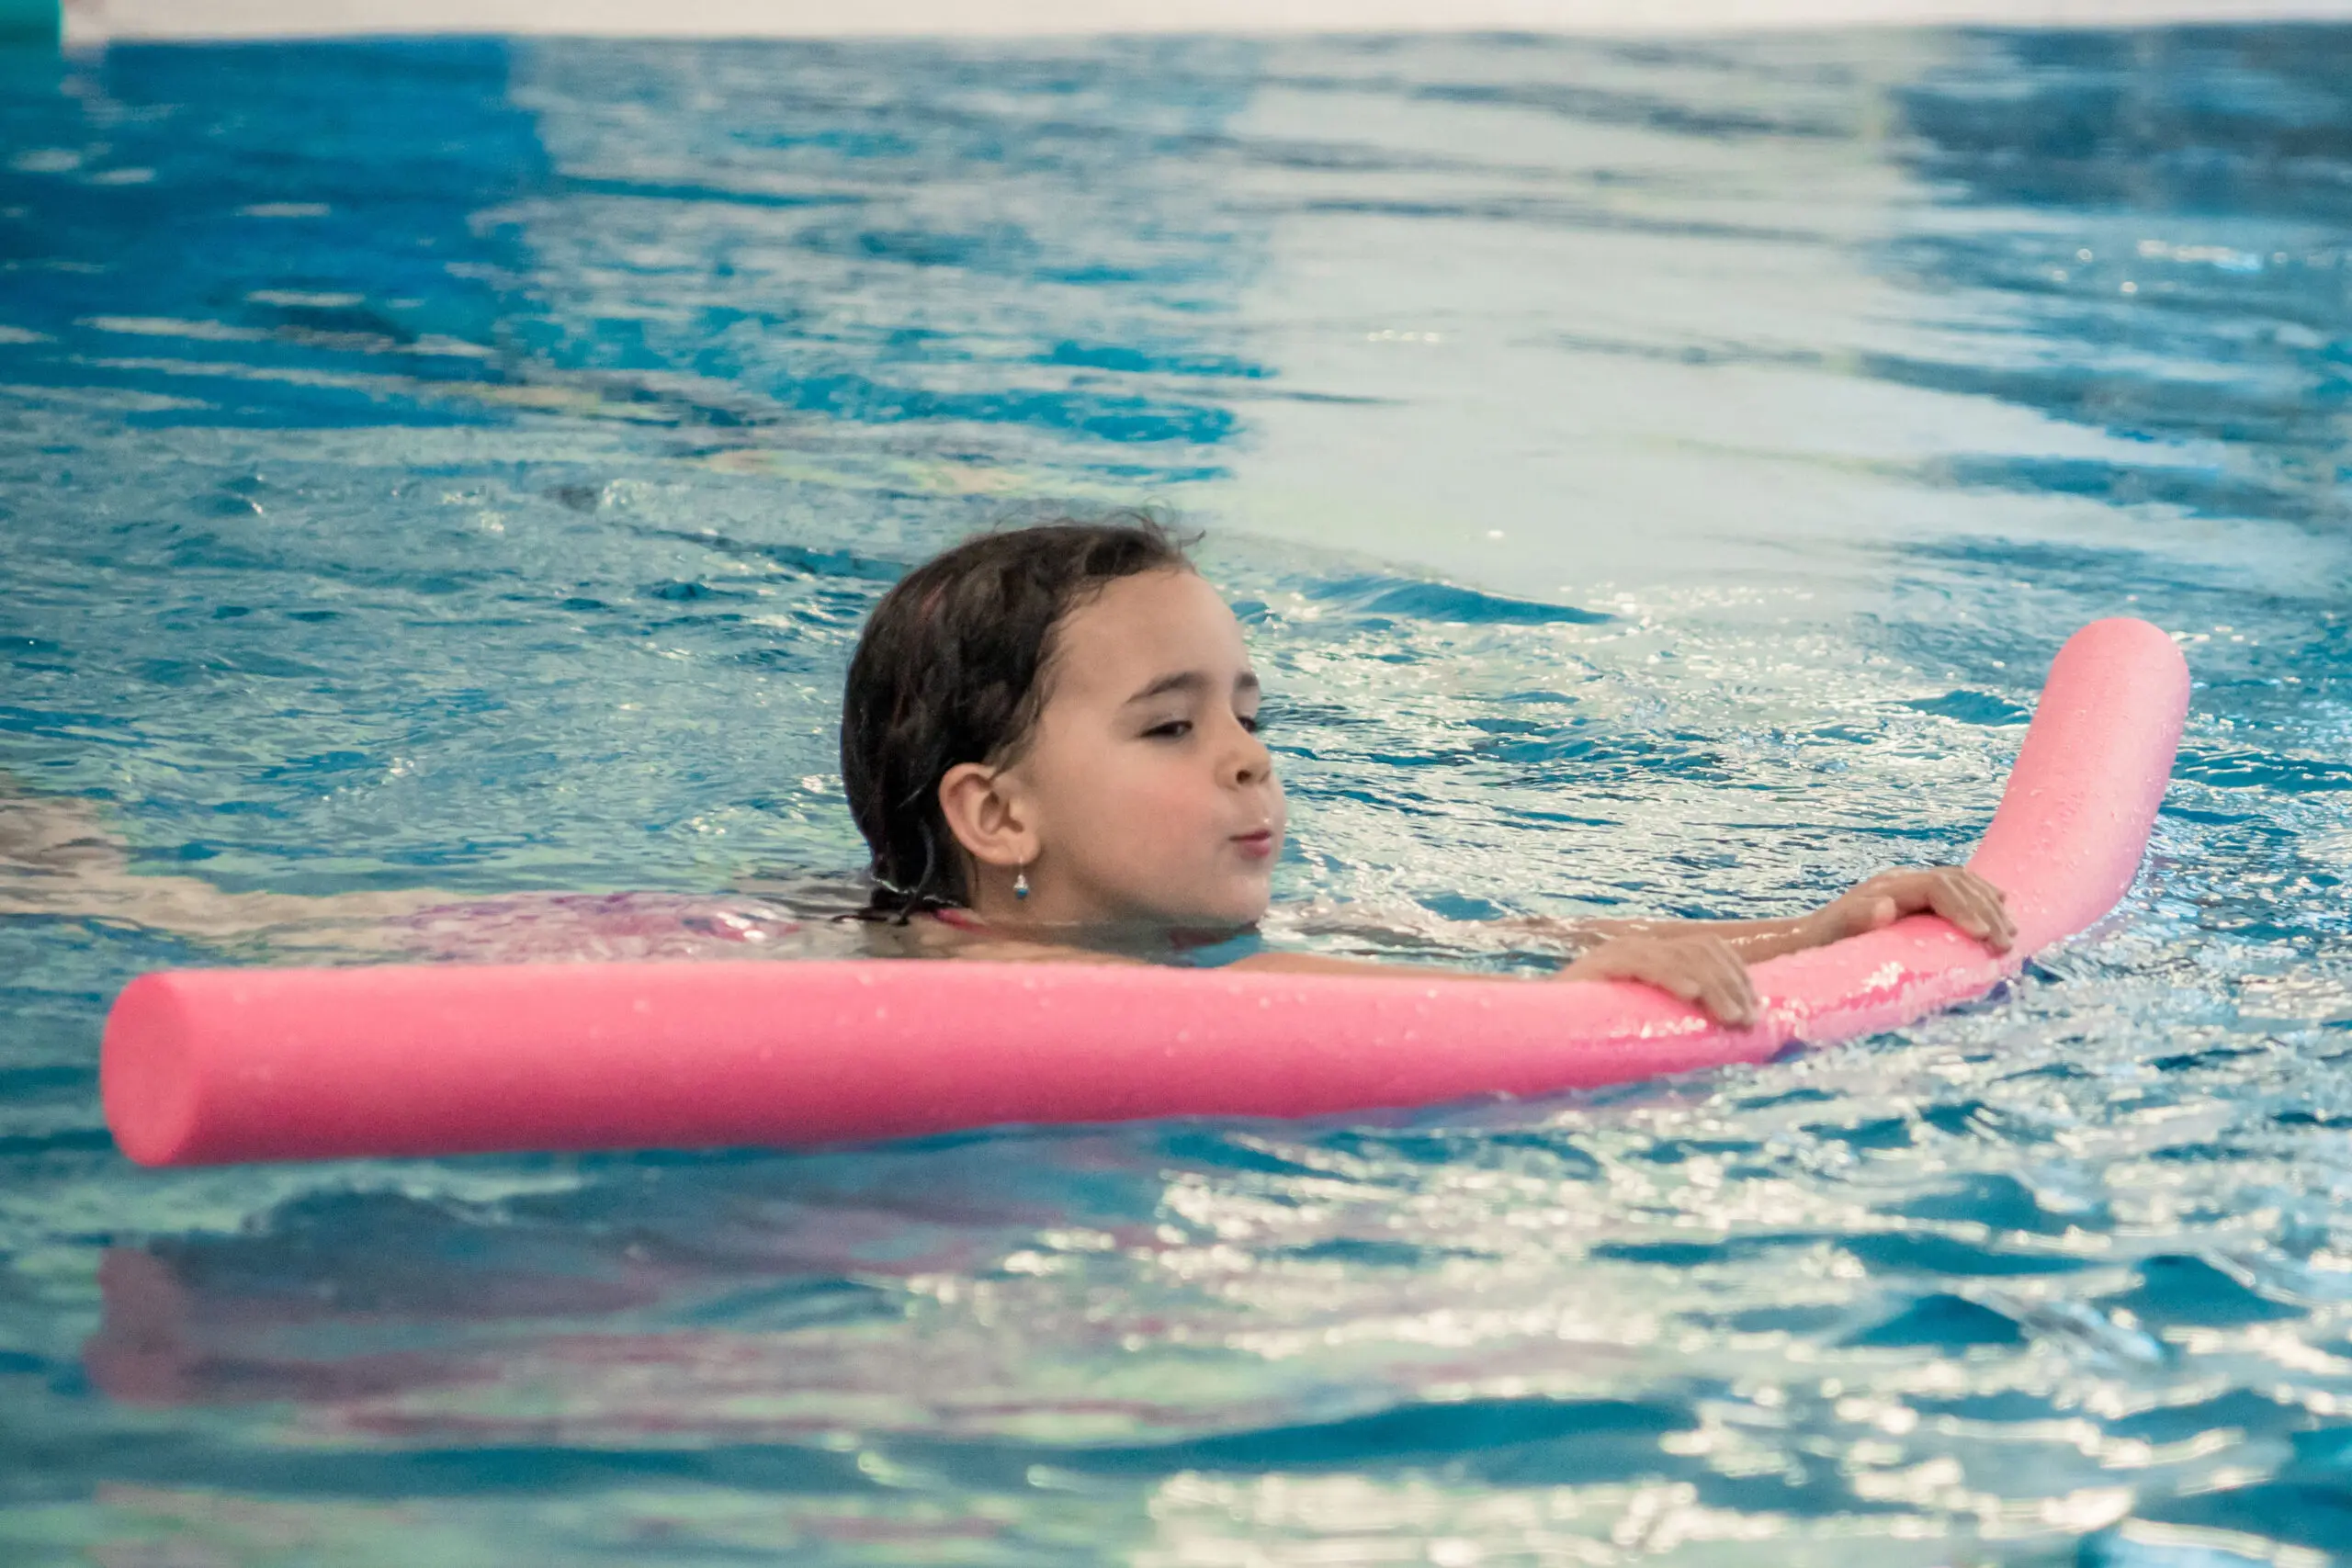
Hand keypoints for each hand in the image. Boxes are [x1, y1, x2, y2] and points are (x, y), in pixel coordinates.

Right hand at [1556, 932, 1757, 1026]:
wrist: (1540, 1029)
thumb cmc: (1597, 1034)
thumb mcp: (1649, 1024)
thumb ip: (1679, 1021)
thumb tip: (1730, 1037)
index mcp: (1656, 956)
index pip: (1709, 948)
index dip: (1737, 975)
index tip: (1755, 1009)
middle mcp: (1641, 946)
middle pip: (1701, 951)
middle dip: (1731, 986)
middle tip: (1746, 1022)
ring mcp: (1621, 952)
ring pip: (1680, 956)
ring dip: (1713, 987)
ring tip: (1729, 1018)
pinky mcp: (1601, 964)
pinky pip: (1645, 963)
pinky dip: (1673, 977)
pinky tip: (1692, 995)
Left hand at [1809, 866, 2013, 951]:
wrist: (1807, 940)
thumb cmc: (1820, 944)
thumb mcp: (1832, 936)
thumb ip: (1855, 920)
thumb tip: (1884, 907)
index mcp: (1888, 888)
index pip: (1937, 887)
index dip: (1963, 907)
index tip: (1981, 936)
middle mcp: (1902, 882)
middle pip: (1956, 883)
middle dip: (1986, 911)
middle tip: (2005, 944)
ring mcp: (1910, 888)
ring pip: (1961, 883)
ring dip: (1989, 905)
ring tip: (2010, 933)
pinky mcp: (1916, 900)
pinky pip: (1957, 891)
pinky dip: (1981, 899)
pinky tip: (2000, 908)